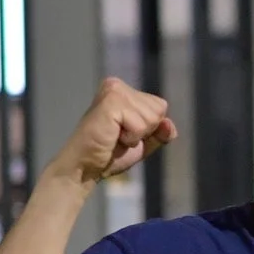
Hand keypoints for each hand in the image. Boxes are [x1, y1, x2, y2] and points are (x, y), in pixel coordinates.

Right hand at [50, 77, 176, 187]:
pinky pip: (141, 124)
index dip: (150, 129)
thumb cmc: (109, 155)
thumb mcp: (143, 143)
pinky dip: (131, 138)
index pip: (160, 107)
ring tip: (114, 136)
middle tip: (118, 137)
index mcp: (124, 90)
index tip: (125, 135)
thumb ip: (160, 133)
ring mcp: (114, 90)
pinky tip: (112, 136)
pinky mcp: (111, 101)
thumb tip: (168, 123)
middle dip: (145, 131)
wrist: (84, 168)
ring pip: (153, 117)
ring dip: (136, 135)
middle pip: (159, 109)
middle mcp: (117, 85)